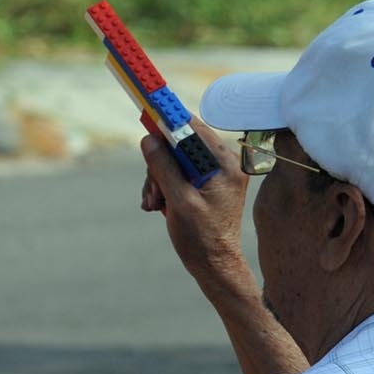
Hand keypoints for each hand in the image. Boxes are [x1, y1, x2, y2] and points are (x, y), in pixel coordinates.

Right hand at [139, 117, 251, 287]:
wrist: (215, 266)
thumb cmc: (202, 238)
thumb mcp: (179, 201)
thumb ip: (164, 168)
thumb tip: (149, 139)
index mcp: (224, 163)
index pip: (192, 127)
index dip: (167, 119)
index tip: (148, 108)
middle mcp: (224, 163)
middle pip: (180, 143)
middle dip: (159, 164)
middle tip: (152, 192)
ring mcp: (216, 173)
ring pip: (175, 159)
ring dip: (158, 179)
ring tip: (154, 204)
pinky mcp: (207, 183)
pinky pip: (178, 172)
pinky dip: (164, 185)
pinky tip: (158, 205)